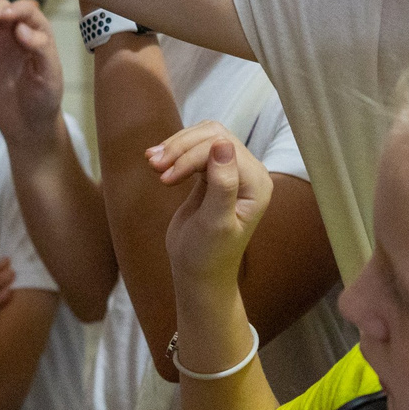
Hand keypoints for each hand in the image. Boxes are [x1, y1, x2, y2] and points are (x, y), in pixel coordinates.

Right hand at [0, 0, 65, 146]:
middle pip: (0, 8)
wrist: (27, 124)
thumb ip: (40, 48)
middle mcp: (12, 35)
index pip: (25, 10)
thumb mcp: (49, 74)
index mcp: (35, 33)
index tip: (7, 18)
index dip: (16, 8)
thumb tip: (20, 28)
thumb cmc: (44, 97)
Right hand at [158, 126, 272, 289]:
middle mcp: (249, 173)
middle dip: (181, 147)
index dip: (190, 156)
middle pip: (213, 136)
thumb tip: (223, 144)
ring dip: (175, 147)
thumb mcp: (215, 222)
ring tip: (151, 162)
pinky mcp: (213, 174)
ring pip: (203, 138)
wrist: (198, 273)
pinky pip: (195, 149)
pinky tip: (156, 162)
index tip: (163, 178)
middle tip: (153, 165)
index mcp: (257, 183)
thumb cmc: (209, 254)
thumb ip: (222, 183)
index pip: (222, 148)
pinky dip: (175, 153)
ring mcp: (231, 172)